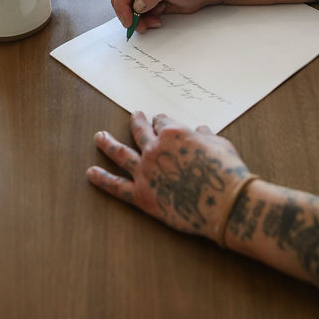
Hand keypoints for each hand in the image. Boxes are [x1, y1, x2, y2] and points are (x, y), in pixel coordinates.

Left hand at [87, 112, 252, 240]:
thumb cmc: (227, 171)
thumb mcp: (220, 144)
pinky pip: (117, 187)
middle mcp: (155, 148)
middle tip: (133, 116)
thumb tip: (201, 129)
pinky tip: (91, 173)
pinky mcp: (141, 195)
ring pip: (121, 154)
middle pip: (140, 132)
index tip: (158, 120)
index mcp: (173, 133)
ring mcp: (145, 172)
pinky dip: (102, 180)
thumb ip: (206, 136)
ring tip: (99, 137)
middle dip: (136, 122)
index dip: (161, 121)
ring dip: (108, 144)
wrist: (225, 202)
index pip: (162, 122)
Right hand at [111, 0, 209, 34]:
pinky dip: (144, 21)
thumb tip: (137, 6)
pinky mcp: (144, 1)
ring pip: (128, 10)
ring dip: (139, 20)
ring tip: (156, 21)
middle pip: (121, 0)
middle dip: (131, 15)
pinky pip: (136, 15)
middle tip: (142, 26)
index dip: (123, 6)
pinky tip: (157, 19)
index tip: (130, 21)